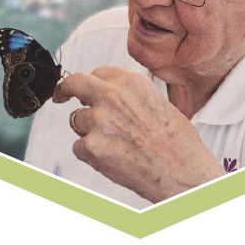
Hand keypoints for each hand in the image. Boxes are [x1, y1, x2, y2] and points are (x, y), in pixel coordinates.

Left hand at [52, 66, 225, 202]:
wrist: (184, 172)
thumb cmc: (178, 142)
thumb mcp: (158, 102)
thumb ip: (130, 95)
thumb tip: (111, 96)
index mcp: (130, 81)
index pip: (98, 73)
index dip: (92, 83)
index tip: (84, 89)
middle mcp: (112, 96)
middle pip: (75, 82)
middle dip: (64, 89)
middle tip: (60, 96)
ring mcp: (99, 120)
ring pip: (76, 121)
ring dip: (88, 131)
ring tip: (116, 145)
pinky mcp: (92, 146)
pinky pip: (79, 147)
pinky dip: (90, 154)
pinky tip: (114, 159)